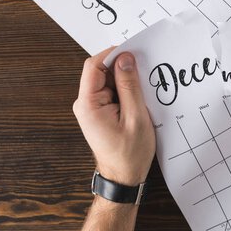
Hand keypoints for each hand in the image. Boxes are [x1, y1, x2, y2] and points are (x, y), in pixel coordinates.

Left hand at [73, 47, 155, 185]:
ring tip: (144, 90)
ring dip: (126, 80)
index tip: (134, 52)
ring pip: (108, 81)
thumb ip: (129, 86)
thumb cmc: (129, 154)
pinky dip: (126, 90)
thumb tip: (126, 58)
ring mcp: (92, 108)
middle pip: (101, 71)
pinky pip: (112, 92)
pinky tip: (139, 98)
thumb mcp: (135, 117)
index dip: (113, 55)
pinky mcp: (100, 112)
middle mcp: (85, 104)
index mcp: (88, 104)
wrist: (123, 178)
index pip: (94, 66)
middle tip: (144, 72)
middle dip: (122, 67)